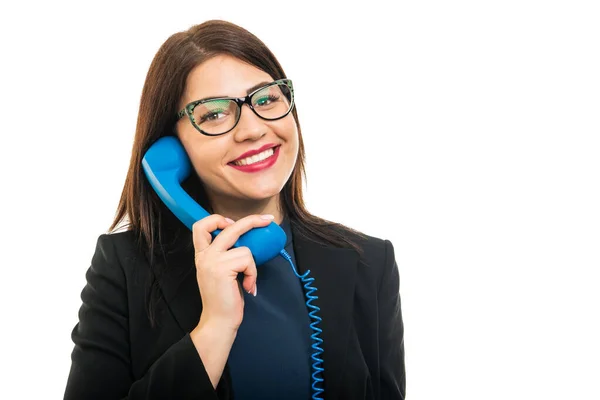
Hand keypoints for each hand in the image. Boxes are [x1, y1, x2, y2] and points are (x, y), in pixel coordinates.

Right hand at [192, 213, 274, 332]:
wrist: (219, 321)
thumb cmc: (225, 298)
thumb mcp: (222, 271)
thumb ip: (226, 255)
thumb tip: (247, 240)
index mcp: (202, 254)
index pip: (201, 226)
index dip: (217, 219)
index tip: (233, 222)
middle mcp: (204, 255)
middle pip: (228, 226)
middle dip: (251, 220)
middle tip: (267, 220)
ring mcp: (212, 260)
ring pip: (245, 249)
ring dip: (252, 266)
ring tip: (248, 280)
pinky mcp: (222, 268)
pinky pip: (248, 260)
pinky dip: (252, 273)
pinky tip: (247, 286)